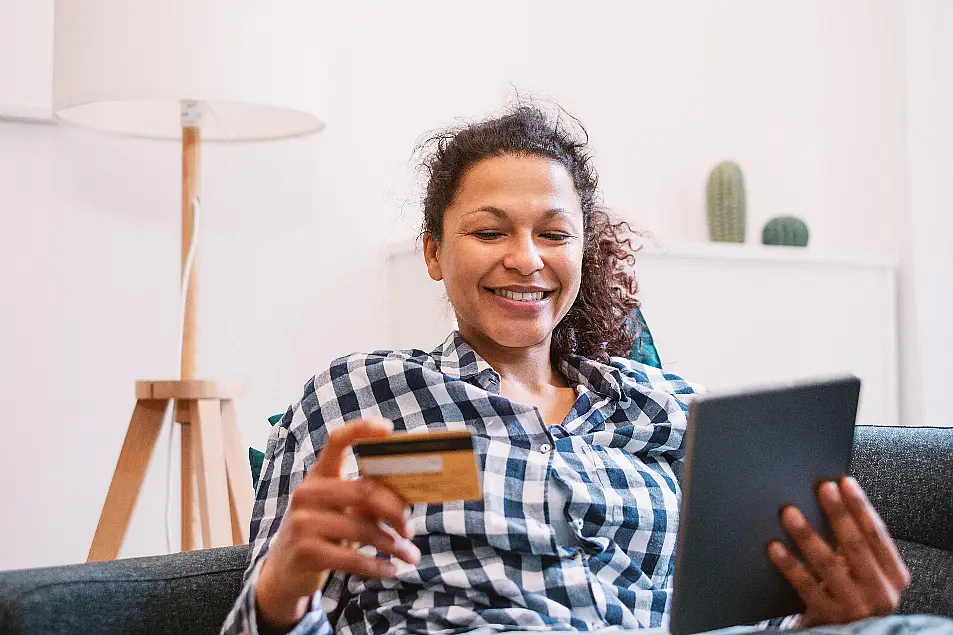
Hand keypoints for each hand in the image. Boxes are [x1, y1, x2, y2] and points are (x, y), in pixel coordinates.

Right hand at [256, 418, 420, 629]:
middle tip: (411, 528)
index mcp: (319, 474)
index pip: (337, 441)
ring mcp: (303, 522)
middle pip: (364, 491)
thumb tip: (406, 502)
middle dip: (395, 510)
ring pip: (363, 529)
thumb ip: (366, 501)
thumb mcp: (340, 511)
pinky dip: (378, 566)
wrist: (284, 571)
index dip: (362, 429)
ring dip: (393, 545)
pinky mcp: (306, 553)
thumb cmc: (323, 532)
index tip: (388, 428)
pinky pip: (353, 559)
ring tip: (410, 555)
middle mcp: (308, 493)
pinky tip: (392, 570)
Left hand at [767, 476, 910, 627]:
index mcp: (894, 575)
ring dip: (807, 535)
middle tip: (821, 488)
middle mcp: (880, 593)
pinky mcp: (828, 617)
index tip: (843, 482)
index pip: (877, 534)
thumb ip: (857, 541)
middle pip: (855, 545)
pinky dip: (789, 564)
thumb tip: (833, 495)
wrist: (847, 632)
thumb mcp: (866, 568)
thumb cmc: (854, 590)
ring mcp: (854, 607)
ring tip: (789, 513)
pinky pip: (805, 585)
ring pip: (828, 564)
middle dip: (838, 514)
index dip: (861, 507)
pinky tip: (774, 546)